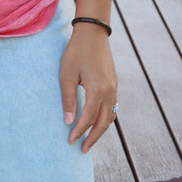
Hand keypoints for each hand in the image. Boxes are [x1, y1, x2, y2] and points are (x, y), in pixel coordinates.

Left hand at [59, 24, 117, 152]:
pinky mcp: (114, 82)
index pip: (88, 119)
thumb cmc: (76, 51)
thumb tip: (69, 122)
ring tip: (90, 139)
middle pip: (103, 123)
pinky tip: (97, 120)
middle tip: (83, 149)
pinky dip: (105, 118)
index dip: (79, 132)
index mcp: (98, 90)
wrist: (92, 31)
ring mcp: (114, 87)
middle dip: (93, 137)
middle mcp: (109, 91)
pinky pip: (112, 106)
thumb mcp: (67, 74)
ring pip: (110, 116)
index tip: (70, 141)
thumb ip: (68, 99)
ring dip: (101, 129)